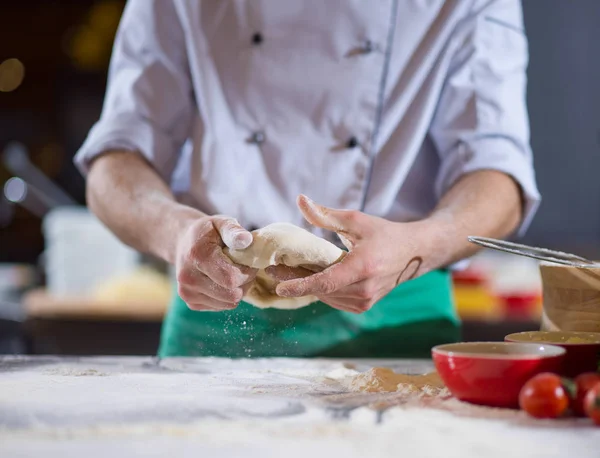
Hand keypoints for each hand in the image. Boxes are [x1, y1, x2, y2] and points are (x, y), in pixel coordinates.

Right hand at [175, 216, 257, 310]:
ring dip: (238, 290)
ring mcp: (188, 293)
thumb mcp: (221, 223)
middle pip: (232, 294)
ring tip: (233, 273)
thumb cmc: (207, 232)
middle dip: (245, 282)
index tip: (249, 261)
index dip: (247, 272)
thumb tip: (246, 240)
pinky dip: (227, 295)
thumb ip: (233, 230)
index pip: (231, 278)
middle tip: (243, 267)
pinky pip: (221, 306)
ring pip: (229, 303)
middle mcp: (189, 278)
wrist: (183, 242)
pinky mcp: (191, 303)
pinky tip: (222, 281)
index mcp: (197, 257)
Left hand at [268, 195, 439, 313]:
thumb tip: (300, 200)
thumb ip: (325, 215)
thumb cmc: (383, 233)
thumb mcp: (355, 220)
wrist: (412, 253)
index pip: (326, 282)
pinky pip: (334, 301)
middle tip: (274, 269)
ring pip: (326, 297)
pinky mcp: (364, 306)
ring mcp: (366, 301)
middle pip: (322, 290)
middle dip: (296, 280)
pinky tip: (312, 279)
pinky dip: (322, 291)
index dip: (300, 285)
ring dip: (307, 286)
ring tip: (289, 271)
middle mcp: (365, 288)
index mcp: (363, 267)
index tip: (279, 286)